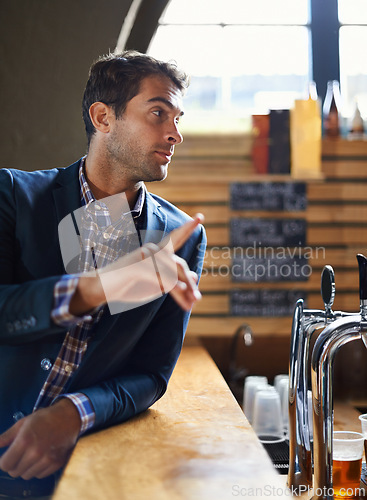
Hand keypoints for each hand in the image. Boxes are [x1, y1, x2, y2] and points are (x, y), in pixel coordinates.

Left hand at [0, 399, 80, 479]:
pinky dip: (38, 469)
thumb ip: (5, 437)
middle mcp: (35, 453)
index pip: (5, 465)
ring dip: (26, 468)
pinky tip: (41, 457)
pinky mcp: (56, 464)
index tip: (7, 457)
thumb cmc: (45, 418)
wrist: (69, 418)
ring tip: (31, 455)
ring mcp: (47, 459)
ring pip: (27, 475)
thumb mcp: (23, 423)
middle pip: (15, 472)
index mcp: (25, 441)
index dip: (4, 461)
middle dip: (14, 464)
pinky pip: (40, 475)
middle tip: (20, 454)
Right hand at [72, 214, 203, 313]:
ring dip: (183, 289)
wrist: (101, 289)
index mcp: (155, 253)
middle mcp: (150, 251)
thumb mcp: (155, 285)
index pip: (174, 238)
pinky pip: (159, 276)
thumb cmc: (128, 285)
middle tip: (197, 299)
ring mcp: (142, 257)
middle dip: (190, 283)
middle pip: (178, 264)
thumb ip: (174, 280)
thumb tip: (194, 274)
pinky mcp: (135, 267)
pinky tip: (179, 291)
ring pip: (171, 271)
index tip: (200, 216)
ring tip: (190, 303)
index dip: (187, 227)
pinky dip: (171, 285)